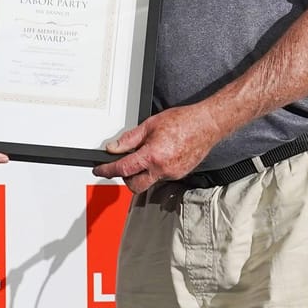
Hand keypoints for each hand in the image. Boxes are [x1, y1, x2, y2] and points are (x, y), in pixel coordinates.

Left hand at [92, 104, 216, 193]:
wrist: (207, 124)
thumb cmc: (183, 121)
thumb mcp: (150, 124)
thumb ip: (129, 139)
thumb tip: (114, 148)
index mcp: (152, 155)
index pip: (123, 169)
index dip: (107, 171)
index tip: (99, 170)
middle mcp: (162, 169)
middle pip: (135, 186)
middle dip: (126, 178)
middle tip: (123, 165)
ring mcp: (172, 174)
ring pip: (149, 182)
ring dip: (142, 173)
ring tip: (146, 155)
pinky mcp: (180, 175)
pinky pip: (161, 177)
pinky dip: (155, 170)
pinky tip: (160, 155)